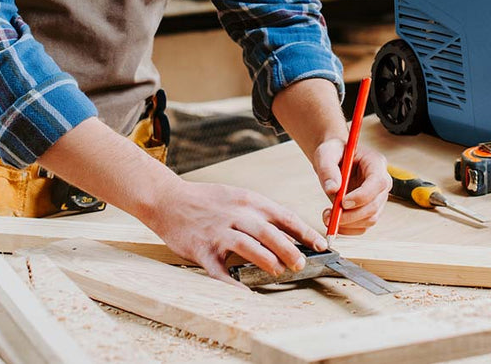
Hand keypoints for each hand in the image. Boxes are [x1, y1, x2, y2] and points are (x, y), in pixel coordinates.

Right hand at [142, 177, 327, 285]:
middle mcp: (236, 214)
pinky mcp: (202, 250)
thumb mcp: (238, 197)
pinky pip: (219, 271)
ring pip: (248, 246)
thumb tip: (289, 233)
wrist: (169, 200)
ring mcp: (219, 232)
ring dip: (267, 260)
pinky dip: (233, 284)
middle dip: (289, 248)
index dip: (304, 231)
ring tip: (280, 272)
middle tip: (302, 263)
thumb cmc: (207, 201)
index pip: (284, 215)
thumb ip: (261, 213)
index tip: (321, 243)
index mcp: (249, 201)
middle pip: (269, 231)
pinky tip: (244, 293)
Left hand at [313, 141, 391, 234]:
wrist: (335, 158)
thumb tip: (333, 189)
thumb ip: (328, 169)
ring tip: (327, 215)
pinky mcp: (369, 211)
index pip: (378, 182)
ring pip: (370, 219)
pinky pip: (362, 227)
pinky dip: (347, 229)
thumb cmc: (334, 152)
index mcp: (376, 163)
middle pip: (375, 205)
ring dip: (348, 223)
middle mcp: (381, 182)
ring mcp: (377, 198)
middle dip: (352, 215)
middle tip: (330, 215)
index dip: (362, 195)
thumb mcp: (327, 153)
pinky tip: (333, 221)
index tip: (343, 202)